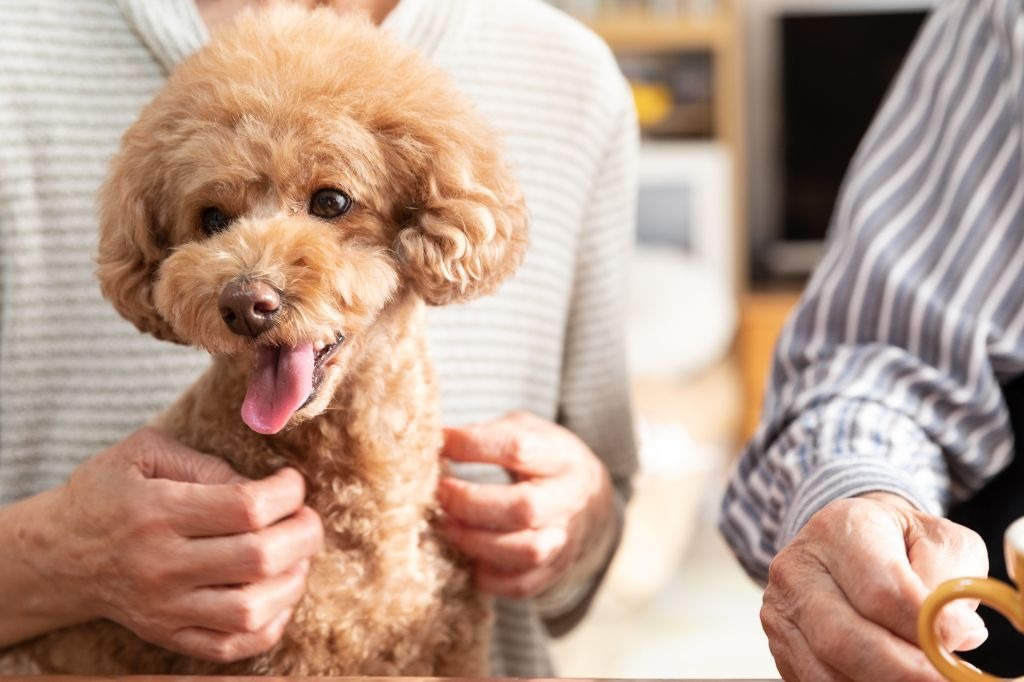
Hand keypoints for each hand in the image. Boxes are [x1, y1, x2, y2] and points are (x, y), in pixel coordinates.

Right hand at [28, 427, 322, 661]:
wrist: (58, 554)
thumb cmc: (109, 493)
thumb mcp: (144, 454)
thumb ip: (205, 464)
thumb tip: (260, 486)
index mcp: (158, 511)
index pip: (246, 507)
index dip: (287, 492)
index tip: (291, 482)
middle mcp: (162, 565)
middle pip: (258, 558)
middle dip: (304, 534)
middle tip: (307, 518)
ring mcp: (165, 608)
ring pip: (251, 609)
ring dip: (293, 581)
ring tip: (296, 557)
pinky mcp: (168, 635)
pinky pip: (233, 646)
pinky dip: (271, 624)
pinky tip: (277, 594)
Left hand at [437, 412, 615, 598]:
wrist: (590, 500)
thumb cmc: (543, 459)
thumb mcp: (526, 430)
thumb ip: (487, 433)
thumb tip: (435, 439)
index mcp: (560, 456)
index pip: (519, 449)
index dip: (472, 446)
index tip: (440, 443)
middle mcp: (569, 499)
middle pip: (524, 508)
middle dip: (470, 502)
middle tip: (440, 492)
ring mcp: (565, 539)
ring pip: (526, 551)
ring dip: (477, 542)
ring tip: (448, 526)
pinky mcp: (554, 570)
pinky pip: (522, 585)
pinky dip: (490, 577)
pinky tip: (470, 558)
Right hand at [762, 492, 987, 680]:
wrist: (852, 541)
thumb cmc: (901, 543)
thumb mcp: (941, 542)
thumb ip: (950, 585)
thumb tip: (952, 637)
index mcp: (840, 529)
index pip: (881, 591)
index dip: (925, 629)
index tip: (961, 641)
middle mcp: (798, 567)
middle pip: (843, 639)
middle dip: (902, 671)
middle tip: (942, 679)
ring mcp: (781, 608)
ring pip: (827, 671)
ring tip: (919, 675)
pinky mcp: (780, 642)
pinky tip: (888, 676)